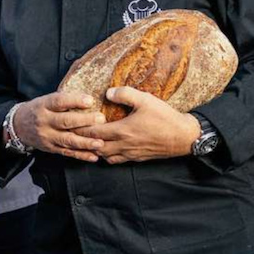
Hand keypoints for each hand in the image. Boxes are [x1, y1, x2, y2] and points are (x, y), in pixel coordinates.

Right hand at [12, 92, 104, 161]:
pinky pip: (67, 153)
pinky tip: (93, 156)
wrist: (18, 126)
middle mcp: (44, 121)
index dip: (74, 101)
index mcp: (44, 105)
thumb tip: (90, 98)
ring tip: (100, 142)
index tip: (90, 100)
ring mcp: (47, 137)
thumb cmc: (38, 110)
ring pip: (67, 140)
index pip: (59, 101)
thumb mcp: (45, 100)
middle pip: (65, 122)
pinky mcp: (51, 148)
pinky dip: (81, 155)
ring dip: (85, 142)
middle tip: (101, 119)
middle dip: (84, 121)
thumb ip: (63, 101)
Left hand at [74, 87, 201, 163]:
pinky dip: (107, 156)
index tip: (70, 124)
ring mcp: (130, 154)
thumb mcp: (145, 99)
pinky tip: (107, 149)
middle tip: (74, 135)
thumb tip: (108, 92)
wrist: (184, 137)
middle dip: (84, 141)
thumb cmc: (165, 118)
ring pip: (105, 156)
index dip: (80, 129)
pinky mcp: (137, 158)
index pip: (93, 132)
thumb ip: (125, 94)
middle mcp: (123, 145)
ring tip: (88, 142)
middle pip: (95, 147)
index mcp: (122, 131)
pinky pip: (116, 161)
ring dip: (95, 150)